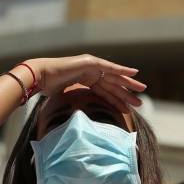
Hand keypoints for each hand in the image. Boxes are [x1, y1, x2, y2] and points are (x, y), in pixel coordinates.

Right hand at [24, 56, 145, 112]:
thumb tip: (77, 122)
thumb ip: (76, 103)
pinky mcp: (91, 62)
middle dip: (126, 93)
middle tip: (140, 102)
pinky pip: (110, 68)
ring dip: (129, 84)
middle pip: (113, 84)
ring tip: (142, 90)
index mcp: (85, 80)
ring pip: (114, 77)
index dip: (117, 101)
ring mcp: (91, 66)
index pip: (105, 92)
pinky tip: (134, 73)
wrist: (41, 77)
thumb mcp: (67, 98)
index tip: (128, 110)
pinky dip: (122, 70)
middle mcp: (90, 72)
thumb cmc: (48, 89)